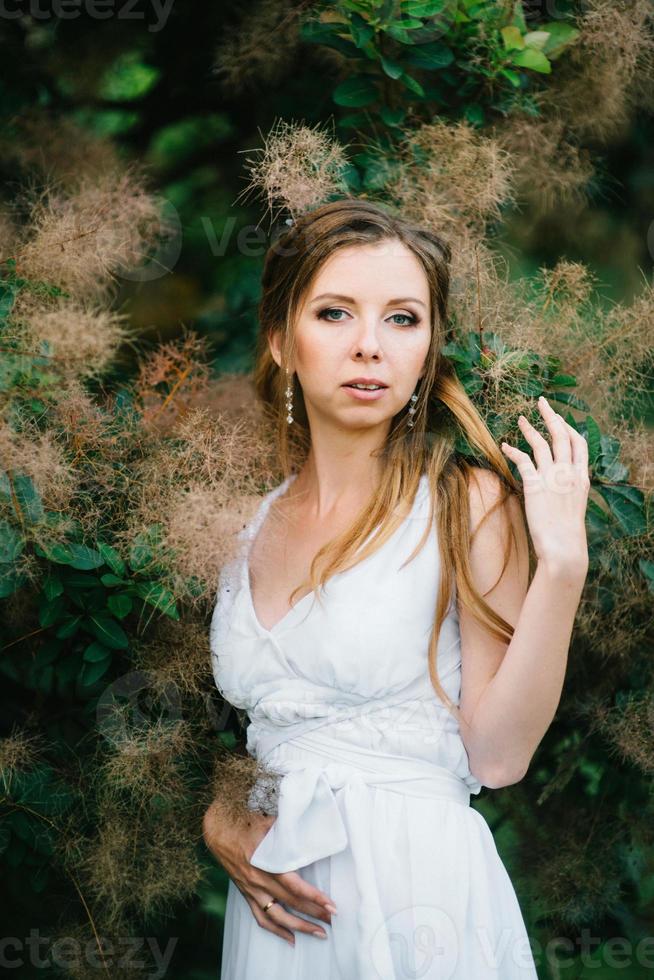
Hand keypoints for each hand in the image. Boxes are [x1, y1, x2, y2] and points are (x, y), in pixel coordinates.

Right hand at [202, 800, 336, 946]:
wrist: (217, 830)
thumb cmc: (243, 821)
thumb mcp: (266, 821)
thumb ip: (286, 828)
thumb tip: (310, 826)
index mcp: (265, 863)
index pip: (293, 886)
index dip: (313, 896)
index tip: (331, 905)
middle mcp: (258, 881)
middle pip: (290, 903)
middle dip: (314, 913)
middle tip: (333, 919)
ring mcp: (252, 890)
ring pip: (277, 917)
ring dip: (299, 927)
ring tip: (319, 933)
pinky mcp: (247, 895)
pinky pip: (261, 918)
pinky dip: (276, 931)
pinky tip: (291, 939)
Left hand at [501, 395, 589, 571]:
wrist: (564, 547)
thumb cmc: (568, 533)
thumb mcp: (574, 506)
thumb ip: (568, 490)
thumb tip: (557, 486)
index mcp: (581, 478)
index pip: (580, 444)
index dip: (570, 429)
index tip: (561, 420)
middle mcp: (568, 473)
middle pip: (561, 435)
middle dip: (551, 415)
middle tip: (542, 402)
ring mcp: (552, 478)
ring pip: (541, 443)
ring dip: (530, 428)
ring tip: (520, 419)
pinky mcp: (535, 486)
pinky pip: (523, 461)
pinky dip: (513, 451)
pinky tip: (504, 446)